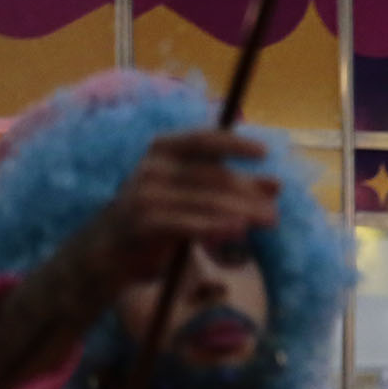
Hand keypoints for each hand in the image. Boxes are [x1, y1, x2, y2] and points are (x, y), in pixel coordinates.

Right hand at [79, 129, 279, 292]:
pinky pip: (188, 223)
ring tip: (270, 220)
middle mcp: (152, 167)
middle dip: (249, 190)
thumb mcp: (192, 194)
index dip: (234, 144)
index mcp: (162, 150)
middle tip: (277, 206)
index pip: (202, 140)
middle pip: (212, 174)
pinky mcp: (144, 222)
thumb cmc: (158, 216)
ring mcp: (145, 194)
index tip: (265, 152)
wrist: (110, 249)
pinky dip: (215, 226)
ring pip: (206, 200)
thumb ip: (227, 187)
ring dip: (243, 210)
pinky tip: (238, 231)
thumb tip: (274, 186)